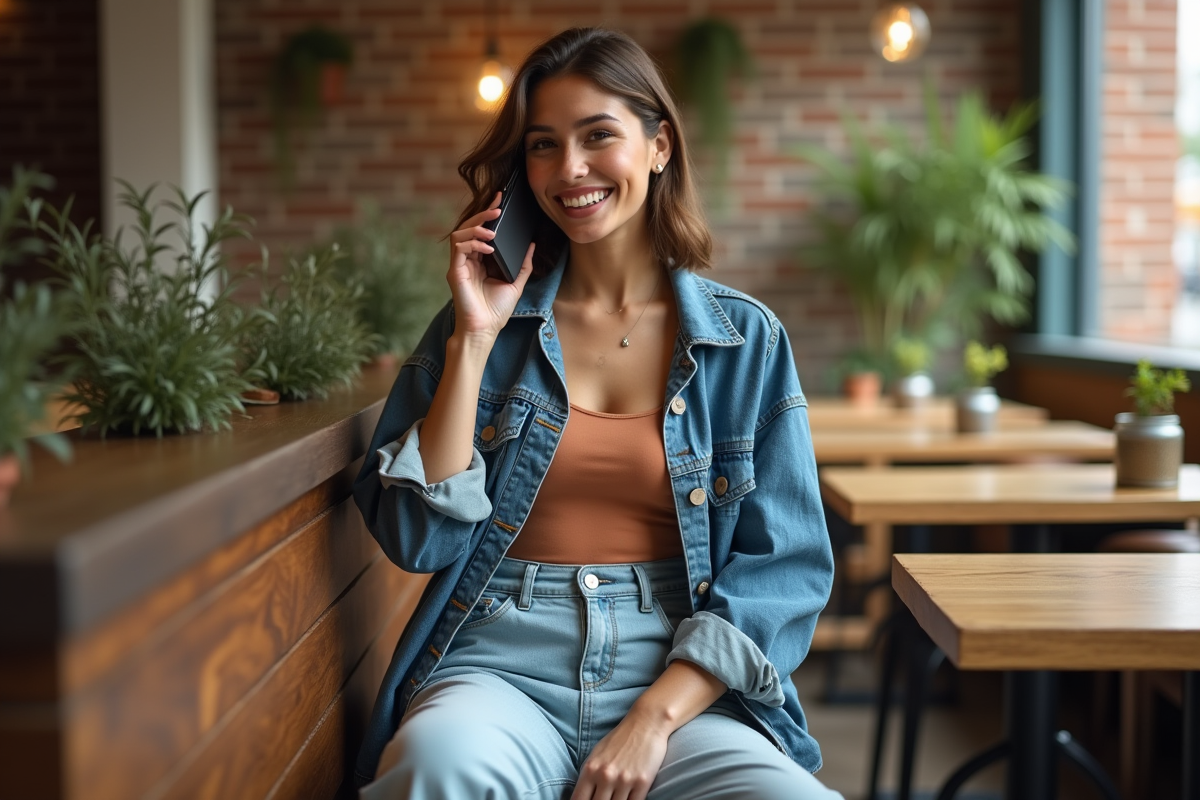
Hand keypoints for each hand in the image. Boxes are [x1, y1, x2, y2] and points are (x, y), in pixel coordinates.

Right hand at [447, 191, 534, 344]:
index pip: (481, 231)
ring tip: (494, 230)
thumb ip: (523, 265)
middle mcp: (468, 260)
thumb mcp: (516, 283)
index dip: (489, 214)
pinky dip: (473, 242)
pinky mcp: (455, 271)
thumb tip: (532, 245)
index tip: (501, 200)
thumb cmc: (496, 311)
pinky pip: (460, 247)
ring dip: (477, 227)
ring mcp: (460, 264)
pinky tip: (488, 246)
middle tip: (498, 206)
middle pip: (469, 227)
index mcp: (480, 261)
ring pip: (461, 233)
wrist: (485, 330)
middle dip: (483, 213)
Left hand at [570, 712, 669, 799]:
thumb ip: (589, 776)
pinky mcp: (642, 782)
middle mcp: (605, 776)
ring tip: (616, 798)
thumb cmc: (620, 738)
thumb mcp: (596, 754)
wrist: (646, 723)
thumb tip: (583, 797)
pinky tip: (629, 799)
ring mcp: (624, 780)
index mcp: (590, 769)